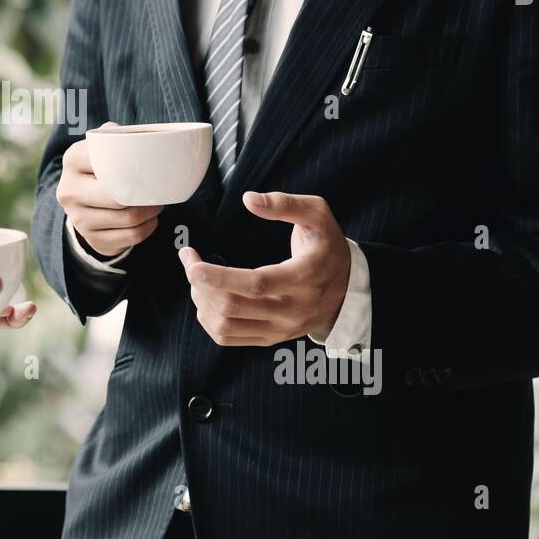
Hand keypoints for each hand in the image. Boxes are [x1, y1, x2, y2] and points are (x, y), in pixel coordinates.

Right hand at [56, 121, 162, 256]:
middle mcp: (69, 190)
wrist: (82, 205)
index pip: (105, 159)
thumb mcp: (101, 148)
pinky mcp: (92, 239)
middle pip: (117, 196)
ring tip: (158, 203)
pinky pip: (131, 236)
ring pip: (128, 218)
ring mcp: (78, 218)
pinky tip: (151, 219)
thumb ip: (115, 136)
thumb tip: (143, 136)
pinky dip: (148, 227)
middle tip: (159, 189)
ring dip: (151, 211)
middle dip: (145, 194)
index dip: (131, 165)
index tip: (146, 166)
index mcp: (72, 160)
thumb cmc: (100, 170)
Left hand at [177, 191, 349, 345]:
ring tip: (197, 278)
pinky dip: (208, 319)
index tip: (193, 264)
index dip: (220, 276)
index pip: (256, 284)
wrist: (348, 288)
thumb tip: (249, 199)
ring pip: (226, 326)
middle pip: (233, 307)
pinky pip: (229, 338)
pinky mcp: (271, 338)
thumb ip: (285, 204)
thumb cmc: (327, 245)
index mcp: (305, 277)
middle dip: (201, 284)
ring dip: (201, 301)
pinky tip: (206, 297)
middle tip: (190, 261)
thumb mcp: (317, 214)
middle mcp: (293, 310)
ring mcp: (281, 329)